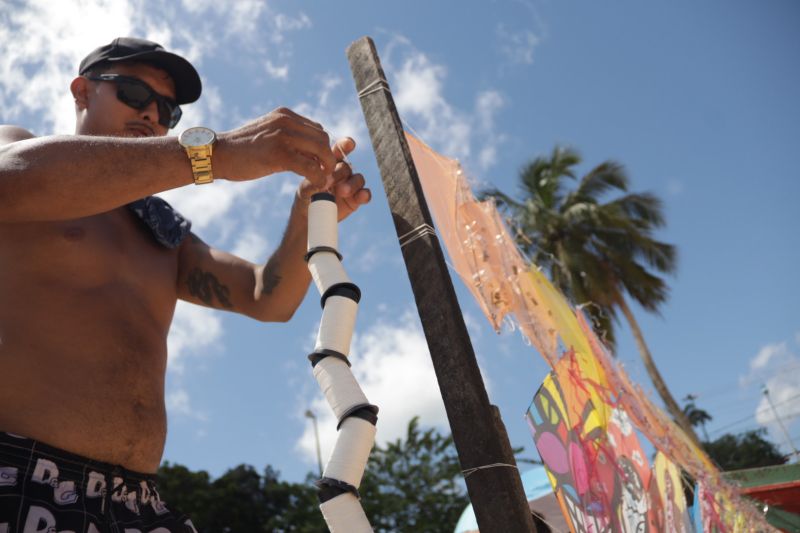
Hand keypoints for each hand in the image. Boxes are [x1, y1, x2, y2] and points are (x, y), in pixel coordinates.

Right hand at [216, 107, 335, 187]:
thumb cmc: (241, 150)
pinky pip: (310, 166)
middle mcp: (286, 120)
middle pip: (323, 138)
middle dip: (328, 157)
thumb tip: (308, 152)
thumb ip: (286, 138)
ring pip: (321, 150)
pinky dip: (318, 177)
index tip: (321, 164)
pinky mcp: (279, 154)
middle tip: (325, 173)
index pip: (317, 129)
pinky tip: (315, 184)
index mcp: (284, 115)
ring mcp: (283, 135)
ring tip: (321, 179)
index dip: (323, 148)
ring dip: (326, 167)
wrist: (217, 155)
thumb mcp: (267, 135)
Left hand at [297, 137, 370, 220]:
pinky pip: (365, 194)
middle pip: (347, 167)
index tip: (349, 143)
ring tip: (343, 191)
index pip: (339, 150)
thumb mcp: (304, 189)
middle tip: (330, 182)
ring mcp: (351, 184)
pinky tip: (361, 196)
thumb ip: (312, 183)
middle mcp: (343, 171)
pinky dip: (365, 195)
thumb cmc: (307, 196)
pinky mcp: (356, 198)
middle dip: (340, 174)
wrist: (310, 214)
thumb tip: (322, 181)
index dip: (345, 145)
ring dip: (352, 184)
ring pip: (359, 179)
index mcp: (330, 163)